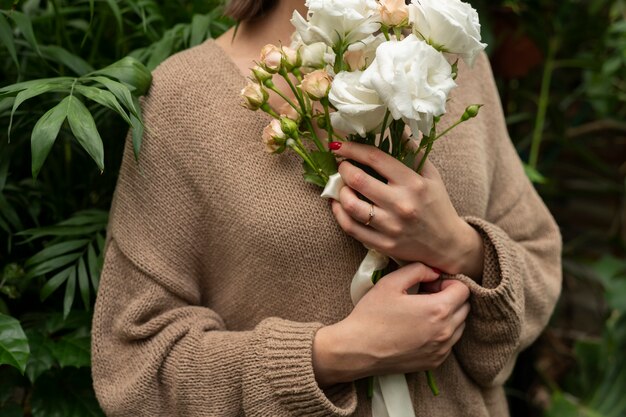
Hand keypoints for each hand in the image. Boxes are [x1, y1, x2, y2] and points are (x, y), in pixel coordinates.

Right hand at [312, 263, 469, 385]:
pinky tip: (418, 329)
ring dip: (448, 316)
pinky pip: (449, 343)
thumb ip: (417, 270)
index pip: (463, 290)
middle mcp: (445, 332)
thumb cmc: (371, 315)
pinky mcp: (435, 362)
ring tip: (421, 313)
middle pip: (464, 308)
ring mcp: (441, 349)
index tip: (429, 285)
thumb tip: (434, 272)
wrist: (357, 350)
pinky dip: (441, 333)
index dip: (447, 283)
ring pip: (459, 326)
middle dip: (449, 298)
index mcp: (437, 309)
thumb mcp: (390, 283)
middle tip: (425, 296)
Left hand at [329, 141, 483, 279]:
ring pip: (350, 205)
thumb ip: (413, 152)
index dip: (353, 149)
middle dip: (343, 168)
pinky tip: (338, 204)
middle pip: (358, 180)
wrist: (447, 245)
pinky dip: (339, 213)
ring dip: (339, 191)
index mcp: (413, 183)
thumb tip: (396, 128)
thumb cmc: (438, 205)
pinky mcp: (383, 244)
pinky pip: (350, 228)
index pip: (375, 159)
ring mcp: (390, 226)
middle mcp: (401, 204)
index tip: (340, 144)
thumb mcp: (431, 176)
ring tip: (342, 185)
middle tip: (342, 165)